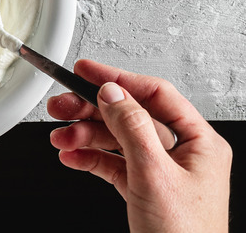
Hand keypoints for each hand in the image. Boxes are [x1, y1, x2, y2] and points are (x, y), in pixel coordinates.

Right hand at [47, 59, 231, 232]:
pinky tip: (71, 156)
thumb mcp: (154, 174)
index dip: (118, 79)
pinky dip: (89, 159)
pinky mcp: (143, 189)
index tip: (86, 71)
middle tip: (61, 106)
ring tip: (61, 137)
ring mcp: (161, 171)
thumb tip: (112, 92)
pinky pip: (112, 164)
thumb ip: (132, 128)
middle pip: (129, 116)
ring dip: (84, 136)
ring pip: (116, 140)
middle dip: (91, 111)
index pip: (154, 95)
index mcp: (199, 142)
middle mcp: (181, 153)